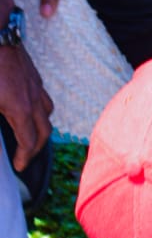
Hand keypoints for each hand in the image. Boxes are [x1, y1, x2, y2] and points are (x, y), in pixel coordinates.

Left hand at [0, 44, 53, 168]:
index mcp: (19, 109)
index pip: (28, 142)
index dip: (24, 157)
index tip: (19, 166)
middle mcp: (32, 98)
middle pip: (44, 131)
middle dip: (36, 148)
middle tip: (25, 156)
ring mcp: (34, 83)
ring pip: (46, 112)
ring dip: (40, 126)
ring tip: (30, 132)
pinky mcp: (30, 71)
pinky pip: (41, 95)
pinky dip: (37, 106)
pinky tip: (25, 104)